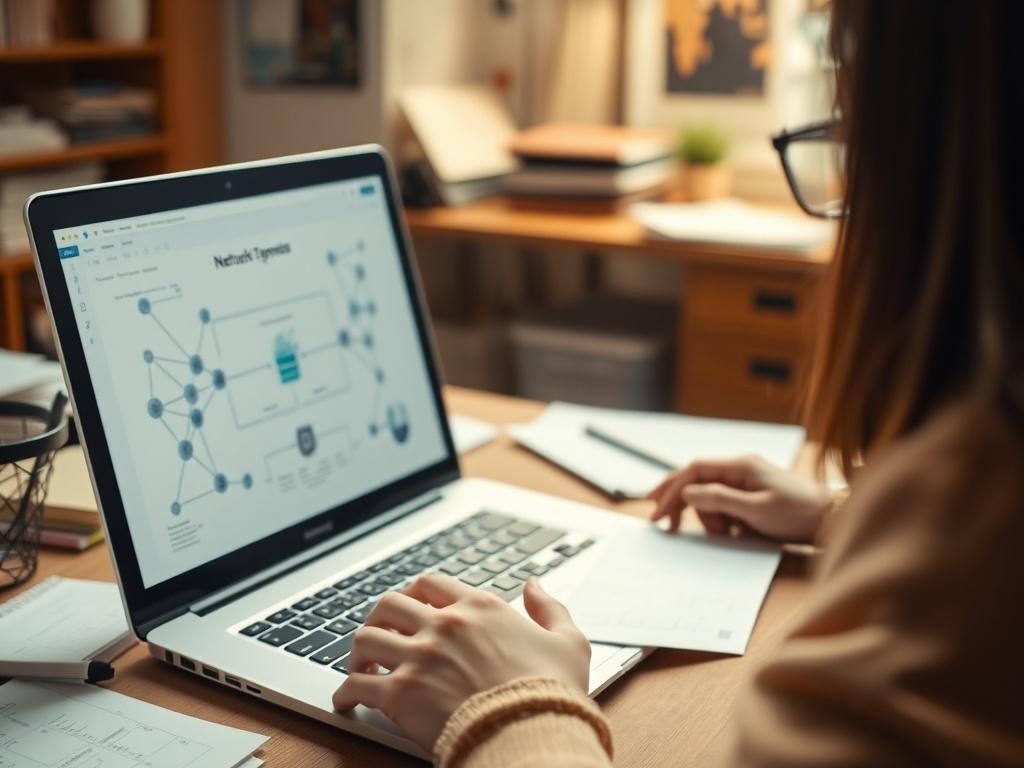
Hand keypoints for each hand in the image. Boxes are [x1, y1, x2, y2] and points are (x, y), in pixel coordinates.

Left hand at [333, 573, 590, 752]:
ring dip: (356, 653)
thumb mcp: (568, 642)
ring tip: (358, 668)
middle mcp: (445, 624)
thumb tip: (534, 585)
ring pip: (365, 638)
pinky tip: (346, 703)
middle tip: (378, 636)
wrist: (533, 731)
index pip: (430, 583)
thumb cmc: (553, 693)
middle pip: (389, 603)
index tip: (409, 608)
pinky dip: (345, 694)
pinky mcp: (401, 693)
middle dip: (378, 618)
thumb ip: (550, 608)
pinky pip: (356, 686)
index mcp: (480, 607)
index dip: (413, 593)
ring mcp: (420, 657)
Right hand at [647, 455, 829, 542]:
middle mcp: (740, 470)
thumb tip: (687, 492)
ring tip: (726, 535)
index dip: (672, 487)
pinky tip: (731, 533)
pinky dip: (721, 522)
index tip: (657, 510)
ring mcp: (745, 484)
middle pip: (697, 482)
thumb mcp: (757, 510)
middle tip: (663, 524)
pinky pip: (723, 507)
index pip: (694, 470)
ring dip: (708, 519)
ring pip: (709, 498)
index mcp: (740, 466)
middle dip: (679, 502)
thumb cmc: (798, 514)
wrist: (830, 523)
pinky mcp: (750, 498)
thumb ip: (720, 499)